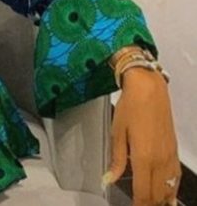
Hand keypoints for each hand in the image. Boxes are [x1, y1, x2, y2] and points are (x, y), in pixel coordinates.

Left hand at [105, 67, 180, 204]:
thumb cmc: (130, 108)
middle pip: (158, 195)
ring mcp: (170, 157)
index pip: (143, 193)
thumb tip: (108, 179)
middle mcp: (161, 161)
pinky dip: (171, 189)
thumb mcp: (117, 134)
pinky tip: (167, 194)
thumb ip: (116, 160)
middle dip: (149, 204)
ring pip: (169, 189)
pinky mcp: (174, 151)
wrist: (149, 90)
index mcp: (144, 158)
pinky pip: (175, 178)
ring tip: (151, 203)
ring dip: (161, 200)